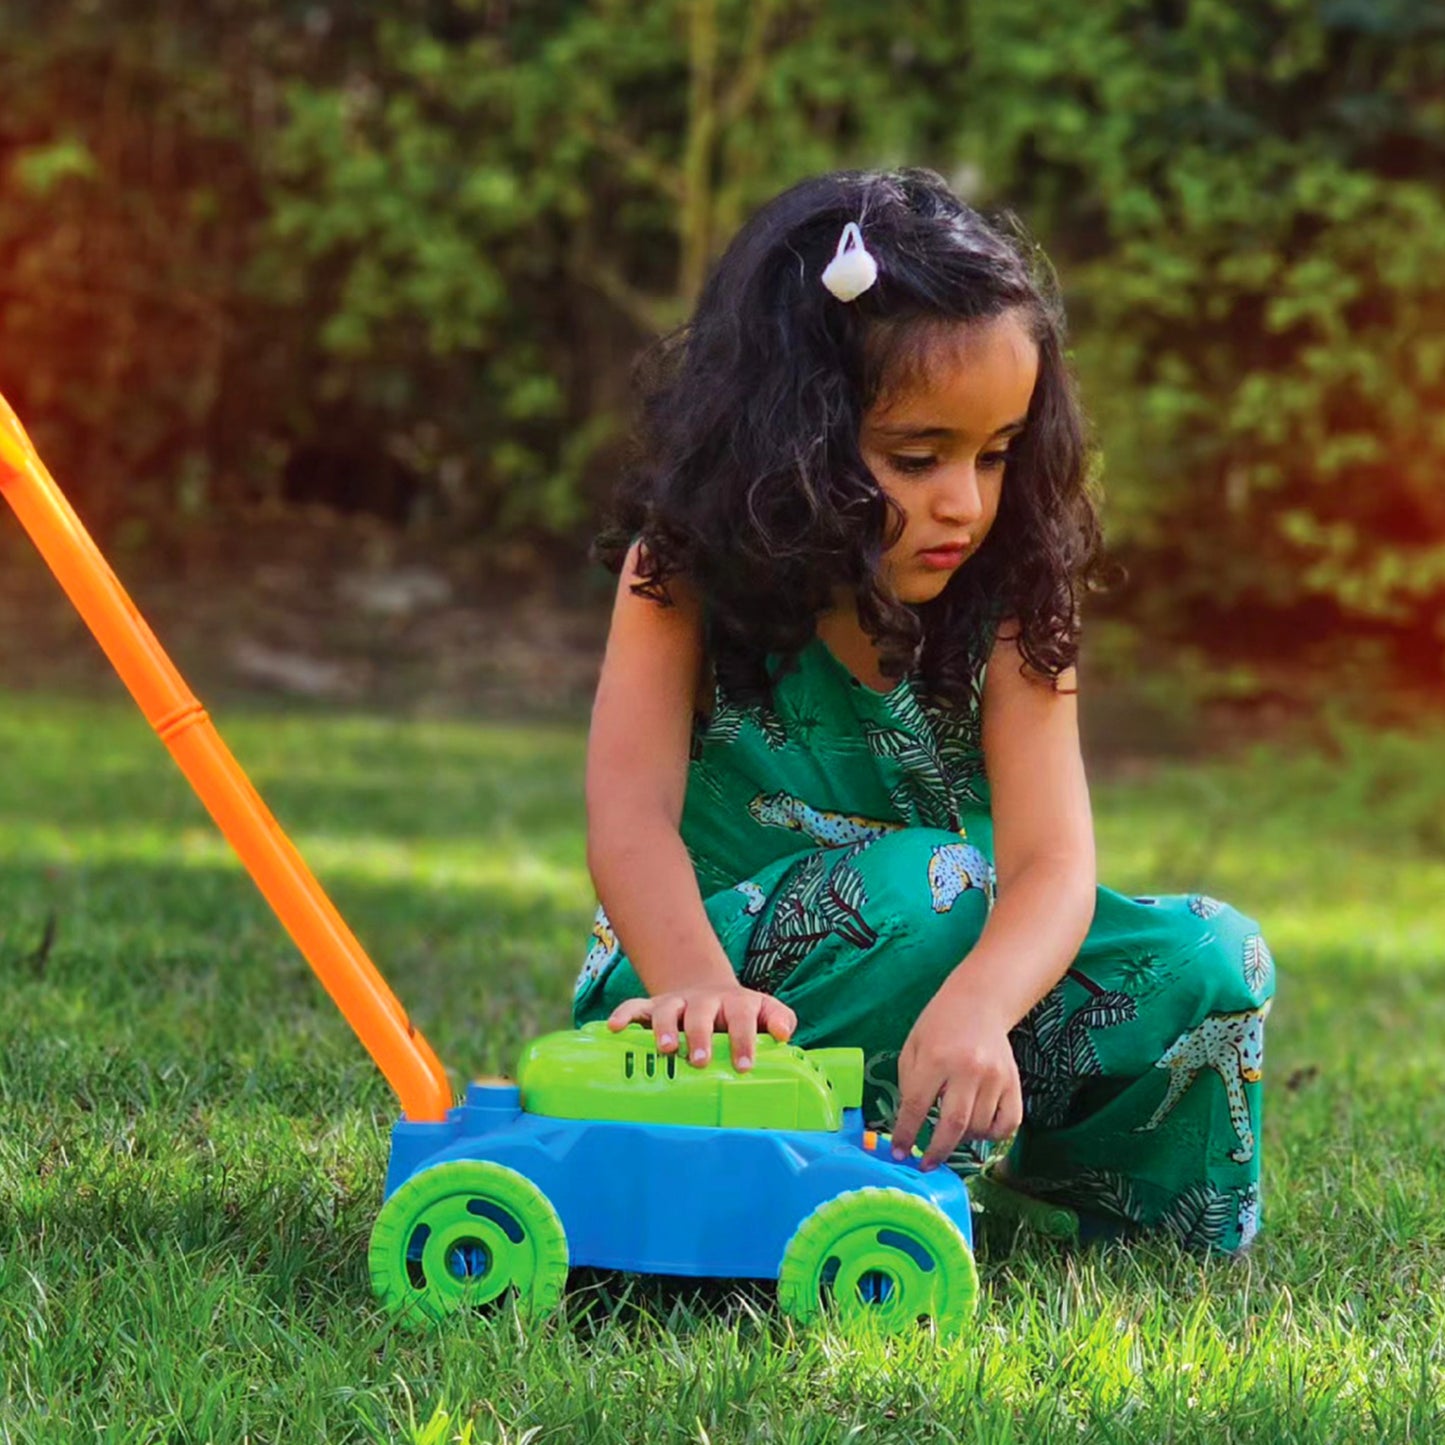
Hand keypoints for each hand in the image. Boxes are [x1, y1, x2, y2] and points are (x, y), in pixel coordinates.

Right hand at [607, 986, 796, 1071]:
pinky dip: (623, 1015)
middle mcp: (705, 1001)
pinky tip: (614, 1028)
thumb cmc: (740, 1014)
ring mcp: (677, 1003)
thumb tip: (784, 1034)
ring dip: (665, 1028)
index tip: (744, 1065)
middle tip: (700, 1060)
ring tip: (664, 1049)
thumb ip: (780, 1019)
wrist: (708, 990)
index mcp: (736, 1003)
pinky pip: (634, 1007)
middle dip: (700, 1036)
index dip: (743, 1040)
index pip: (742, 1017)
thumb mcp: (764, 1012)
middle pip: (701, 1013)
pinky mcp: (653, 1007)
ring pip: (667, 1010)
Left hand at [890, 994, 1022, 1170]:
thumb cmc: (938, 1026)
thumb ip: (909, 1085)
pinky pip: (1007, 1125)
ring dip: (962, 1140)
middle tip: (926, 1164)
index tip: (899, 1153)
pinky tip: (977, 1129)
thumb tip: (909, 1126)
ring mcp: (995, 1077)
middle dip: (937, 1152)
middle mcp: (967, 1069)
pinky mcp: (1014, 1083)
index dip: (906, 1134)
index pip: (917, 1106)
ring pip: (979, 1128)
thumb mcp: (912, 1047)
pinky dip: (991, 1135)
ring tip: (950, 1132)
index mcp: (935, 1058)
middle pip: (953, 1125)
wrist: (978, 1002)